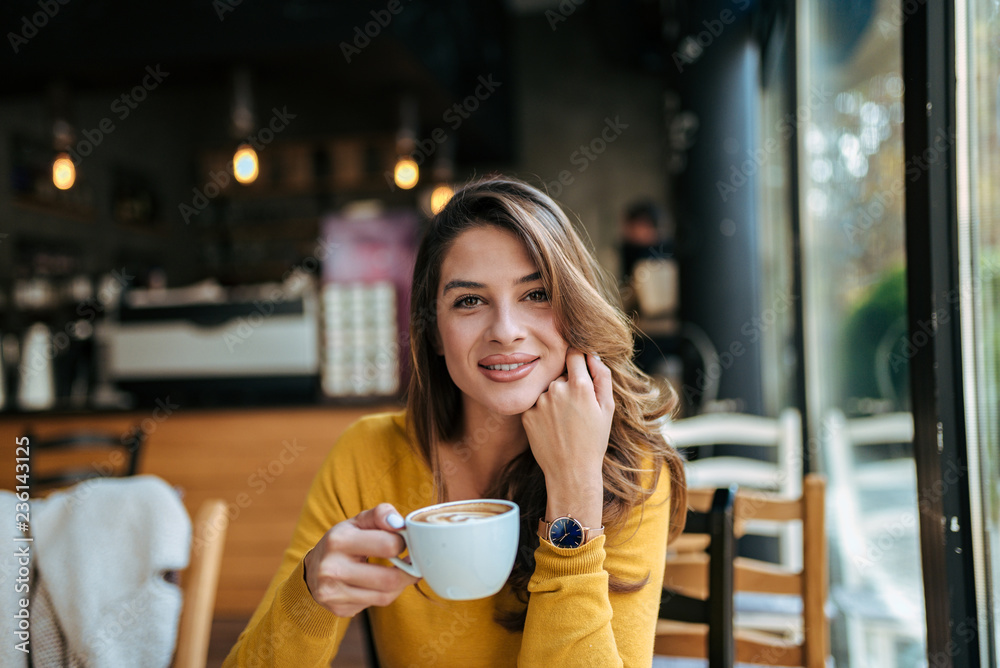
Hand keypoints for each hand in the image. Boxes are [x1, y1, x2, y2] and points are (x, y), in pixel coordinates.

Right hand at [303, 503, 418, 616]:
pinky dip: (386, 593)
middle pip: (389, 578)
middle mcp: (332, 569)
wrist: (312, 570)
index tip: (404, 542)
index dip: (403, 543)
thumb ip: (380, 515)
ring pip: (385, 595)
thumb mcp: (357, 522)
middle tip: (414, 563)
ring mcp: (334, 593)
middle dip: (409, 571)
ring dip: (401, 584)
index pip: (388, 545)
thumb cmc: (341, 541)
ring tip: (402, 572)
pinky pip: (376, 604)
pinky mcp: (339, 609)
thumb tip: (399, 523)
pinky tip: (382, 583)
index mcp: (339, 540)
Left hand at [522, 349, 613, 527]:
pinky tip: (552, 427)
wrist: (571, 471)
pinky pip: (536, 403)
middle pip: (561, 374)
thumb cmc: (593, 440)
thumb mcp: (607, 408)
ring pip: (548, 390)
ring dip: (555, 398)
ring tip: (564, 421)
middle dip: (568, 384)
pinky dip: (543, 411)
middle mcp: (556, 389)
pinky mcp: (526, 414)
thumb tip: (592, 354)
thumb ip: (602, 376)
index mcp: (579, 385)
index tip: (580, 367)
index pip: (574, 354)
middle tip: (577, 409)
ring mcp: (539, 401)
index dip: (578, 359)